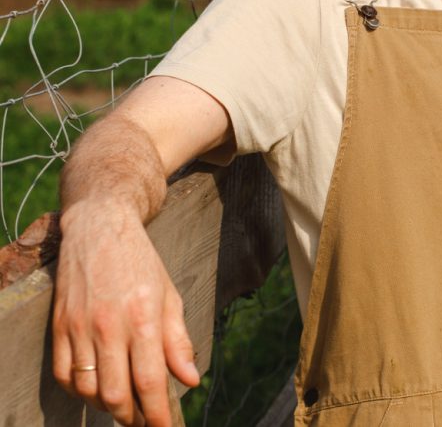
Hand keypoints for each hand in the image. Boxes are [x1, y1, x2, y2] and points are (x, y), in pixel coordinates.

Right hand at [52, 202, 199, 425]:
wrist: (100, 227)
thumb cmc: (141, 261)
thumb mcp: (169, 294)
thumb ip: (178, 340)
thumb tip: (190, 380)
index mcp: (143, 316)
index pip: (150, 381)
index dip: (157, 414)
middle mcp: (109, 325)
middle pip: (116, 395)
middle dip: (132, 417)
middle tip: (143, 419)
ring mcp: (79, 327)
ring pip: (89, 390)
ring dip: (106, 406)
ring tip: (123, 403)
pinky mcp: (59, 326)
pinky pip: (64, 375)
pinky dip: (80, 390)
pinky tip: (96, 385)